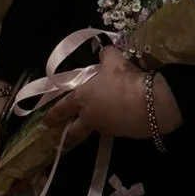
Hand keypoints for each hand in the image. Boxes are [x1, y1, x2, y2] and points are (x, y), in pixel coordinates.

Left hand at [45, 44, 183, 146]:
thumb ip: (105, 56)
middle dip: (67, 137)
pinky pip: (112, 128)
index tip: (45, 122)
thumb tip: (104, 53)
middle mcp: (90, 116)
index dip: (53, 115)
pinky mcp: (122, 133)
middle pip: (74, 130)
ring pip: (93, 130)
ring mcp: (106, 127)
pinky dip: (112, 123)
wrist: (149, 104)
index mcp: (82, 98)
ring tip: (92, 126)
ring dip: (90, 129)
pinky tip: (118, 117)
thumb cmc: (123, 79)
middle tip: (61, 142)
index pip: (62, 108)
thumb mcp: (113, 60)